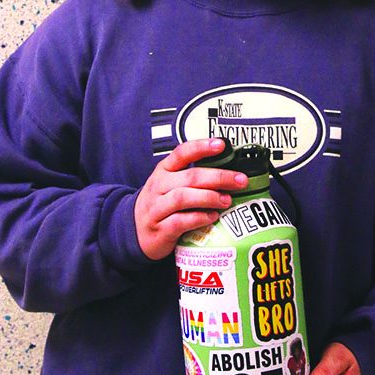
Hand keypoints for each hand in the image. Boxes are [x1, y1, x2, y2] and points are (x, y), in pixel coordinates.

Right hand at [134, 138, 247, 259]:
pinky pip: (180, 221)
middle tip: (240, 180)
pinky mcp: (160, 229)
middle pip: (190, 177)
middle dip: (219, 177)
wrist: (134, 230)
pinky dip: (199, 218)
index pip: (182, 153)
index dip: (201, 147)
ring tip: (227, 200)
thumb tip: (228, 170)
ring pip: (183, 198)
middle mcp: (159, 186)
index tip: (221, 145)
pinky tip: (213, 217)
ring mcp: (157, 208)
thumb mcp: (170, 183)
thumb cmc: (160, 203)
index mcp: (164, 170)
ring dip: (209, 197)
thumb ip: (192, 176)